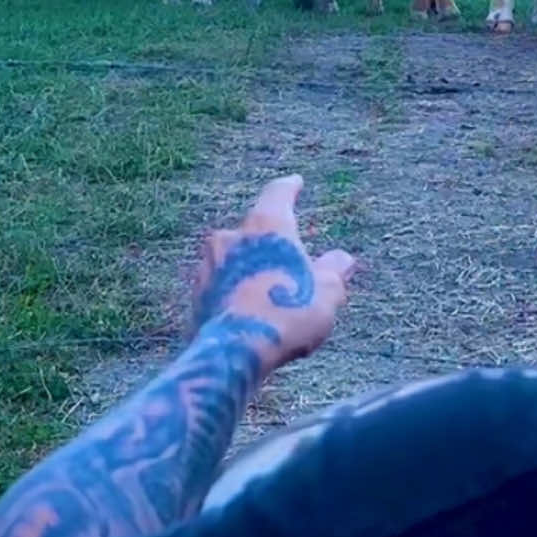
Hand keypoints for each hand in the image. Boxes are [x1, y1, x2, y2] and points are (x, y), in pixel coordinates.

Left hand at [191, 175, 354, 370]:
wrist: (234, 353)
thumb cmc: (287, 313)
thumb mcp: (326, 293)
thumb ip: (333, 271)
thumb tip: (341, 258)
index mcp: (267, 226)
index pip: (278, 194)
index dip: (289, 188)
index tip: (295, 183)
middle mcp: (232, 237)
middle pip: (255, 230)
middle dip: (271, 243)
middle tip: (289, 259)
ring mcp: (209, 265)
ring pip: (235, 258)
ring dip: (251, 268)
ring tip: (270, 293)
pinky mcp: (196, 295)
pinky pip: (221, 285)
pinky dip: (235, 291)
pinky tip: (249, 312)